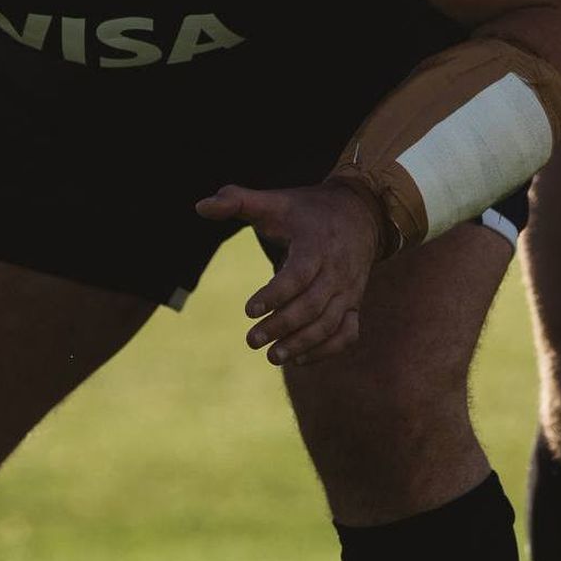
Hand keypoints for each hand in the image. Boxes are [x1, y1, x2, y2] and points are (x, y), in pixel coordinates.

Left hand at [194, 179, 386, 365]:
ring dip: (302, 344)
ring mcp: (349, 290)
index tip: (247, 310)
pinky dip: (326, 350)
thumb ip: (237, 201)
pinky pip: (347, 334)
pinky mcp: (354, 304)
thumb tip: (199, 207)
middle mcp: (336, 270)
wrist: (360, 213)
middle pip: (312, 305)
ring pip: (330, 324)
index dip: (274, 295)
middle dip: (282, 326)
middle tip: (251, 341)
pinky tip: (298, 359)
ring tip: (272, 357)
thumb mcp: (274, 201)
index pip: (299, 275)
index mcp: (316, 245)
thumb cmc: (307, 210)